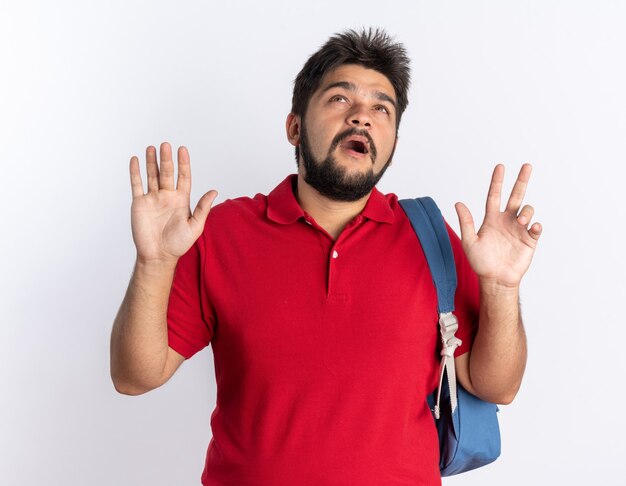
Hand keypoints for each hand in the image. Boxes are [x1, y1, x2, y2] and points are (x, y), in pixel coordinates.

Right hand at [129, 142, 216, 263]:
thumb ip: (203, 208)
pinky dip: (135, 172)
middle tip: (166, 145)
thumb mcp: (195, 226)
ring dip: (152, 162)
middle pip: (167, 173)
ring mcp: (153, 199)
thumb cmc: (178, 244)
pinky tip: (136, 160)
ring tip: (152, 147)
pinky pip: (137, 185)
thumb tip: (215, 191)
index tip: (182, 149)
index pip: (183, 177)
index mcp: (181, 200)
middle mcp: (167, 196)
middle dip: (166, 159)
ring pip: (152, 175)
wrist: (158, 256)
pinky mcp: (139, 204)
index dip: (183, 163)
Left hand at [455, 164, 541, 289]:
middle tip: (527, 166)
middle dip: (521, 181)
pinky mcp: (529, 240)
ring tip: (521, 219)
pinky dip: (536, 225)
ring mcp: (519, 229)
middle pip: (516, 196)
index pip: (494, 195)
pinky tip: (532, 226)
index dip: (497, 182)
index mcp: (492, 219)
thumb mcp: (470, 242)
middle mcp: (506, 221)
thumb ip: (466, 222)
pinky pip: (536, 228)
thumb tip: (458, 203)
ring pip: (527, 209)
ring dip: (526, 210)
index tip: (500, 167)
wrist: (496, 279)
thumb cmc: (481, 262)